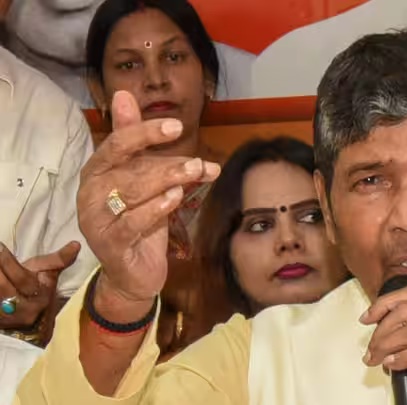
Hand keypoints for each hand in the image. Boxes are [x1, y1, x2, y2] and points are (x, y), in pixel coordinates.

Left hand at [0, 241, 79, 328]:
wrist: (29, 321)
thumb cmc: (37, 289)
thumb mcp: (48, 275)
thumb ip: (57, 260)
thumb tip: (76, 244)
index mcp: (39, 295)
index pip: (22, 278)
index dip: (8, 263)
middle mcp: (23, 309)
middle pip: (3, 287)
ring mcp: (6, 316)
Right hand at [77, 91, 219, 321]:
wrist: (133, 273)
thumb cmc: (139, 220)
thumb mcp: (142, 179)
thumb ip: (138, 142)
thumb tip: (124, 95)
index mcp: (98, 171)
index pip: (118, 143)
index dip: (146, 132)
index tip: (177, 127)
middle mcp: (91, 192)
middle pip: (130, 169)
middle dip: (168, 163)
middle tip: (198, 162)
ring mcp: (97, 219)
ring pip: (133, 192)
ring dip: (168, 180)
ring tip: (195, 173)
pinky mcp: (109, 244)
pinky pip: (132, 222)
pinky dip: (155, 209)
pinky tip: (175, 198)